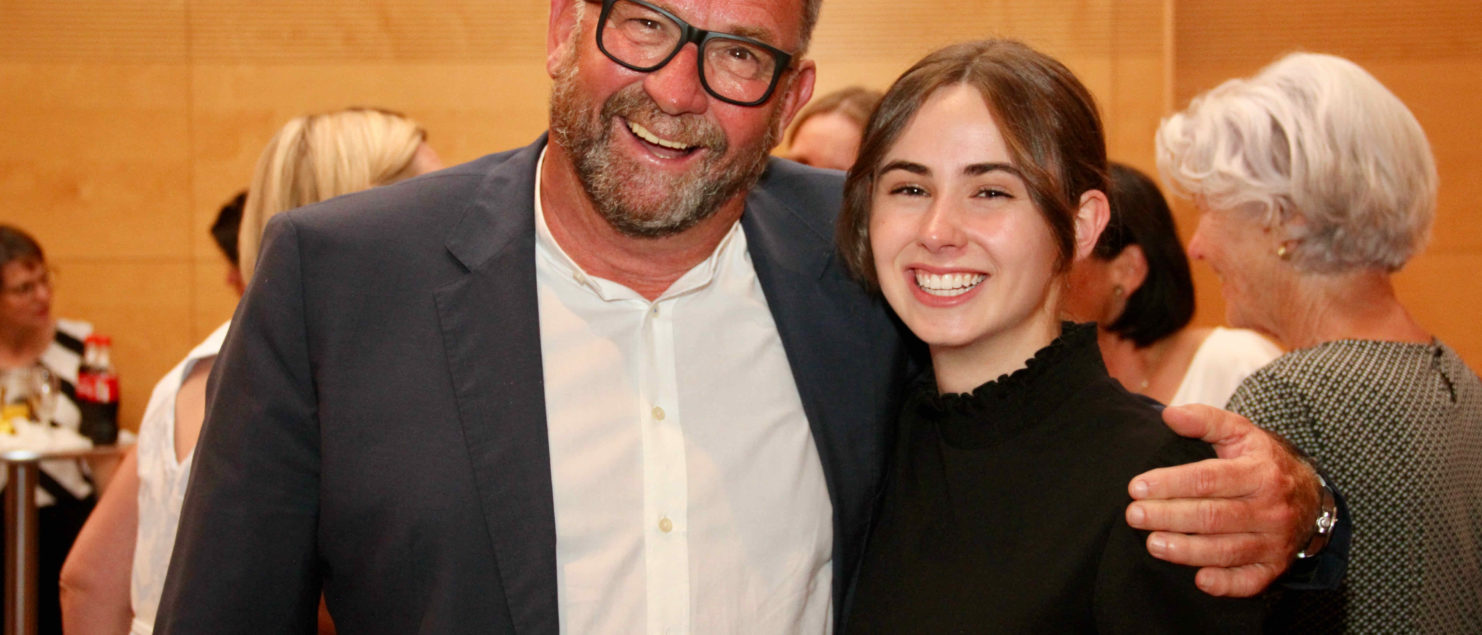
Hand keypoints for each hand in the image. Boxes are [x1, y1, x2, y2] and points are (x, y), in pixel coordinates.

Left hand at [1125, 404, 1319, 596]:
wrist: (1311, 498)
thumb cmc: (1263, 462)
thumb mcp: (1241, 433)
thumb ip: (1205, 420)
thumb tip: (1169, 415)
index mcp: (1260, 473)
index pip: (1208, 479)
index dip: (1170, 483)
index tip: (1136, 487)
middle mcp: (1271, 509)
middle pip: (1213, 516)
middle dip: (1169, 516)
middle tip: (1134, 515)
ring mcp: (1274, 541)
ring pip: (1226, 550)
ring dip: (1187, 551)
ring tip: (1153, 544)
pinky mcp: (1275, 567)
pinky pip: (1250, 582)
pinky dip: (1226, 585)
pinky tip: (1199, 580)